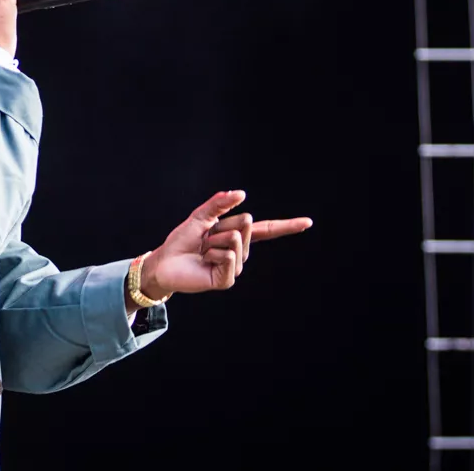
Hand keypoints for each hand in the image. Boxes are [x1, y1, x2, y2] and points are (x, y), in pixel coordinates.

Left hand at [139, 190, 311, 298]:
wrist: (164, 262)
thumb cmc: (182, 240)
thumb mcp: (201, 216)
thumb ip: (220, 202)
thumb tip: (242, 193)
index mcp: (237, 236)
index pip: (267, 230)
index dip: (288, 226)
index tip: (308, 222)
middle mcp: (240, 252)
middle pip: (244, 224)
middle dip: (220, 225)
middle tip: (204, 237)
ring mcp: (235, 267)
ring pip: (235, 240)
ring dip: (213, 241)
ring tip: (202, 250)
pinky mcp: (226, 280)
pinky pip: (230, 257)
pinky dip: (214, 254)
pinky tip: (204, 261)